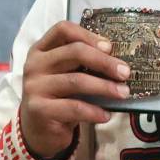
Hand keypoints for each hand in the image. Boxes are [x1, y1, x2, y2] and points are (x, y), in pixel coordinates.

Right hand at [17, 21, 131, 159]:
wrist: (38, 130)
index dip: (88, 35)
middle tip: (125, 72)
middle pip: (74, 52)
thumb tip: (119, 61)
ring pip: (76, 80)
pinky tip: (106, 115)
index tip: (110, 46)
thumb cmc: (59, 98)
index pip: (63, 30)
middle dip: (104, 61)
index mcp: (42, 50)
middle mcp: (35, 65)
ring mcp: (35, 87)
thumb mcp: (67, 75)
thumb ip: (83, 64)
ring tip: (123, 93)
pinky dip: (94, 111)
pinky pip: (74, 107)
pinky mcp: (40, 109)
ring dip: (105, 87)